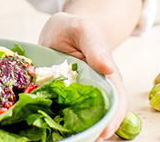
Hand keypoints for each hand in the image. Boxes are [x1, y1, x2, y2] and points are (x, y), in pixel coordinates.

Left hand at [39, 12, 128, 140]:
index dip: (113, 119)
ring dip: (73, 130)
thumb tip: (107, 67)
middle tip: (77, 141)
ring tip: (58, 139)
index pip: (117, 101)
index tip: (104, 133)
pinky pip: (57, 113)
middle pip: (99, 116)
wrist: (60, 31)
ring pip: (78, 119)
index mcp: (107, 77)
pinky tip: (42, 129)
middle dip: (92, 131)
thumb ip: (95, 45)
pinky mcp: (59, 99)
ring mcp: (76, 97)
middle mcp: (94, 91)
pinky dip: (52, 122)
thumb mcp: (84, 29)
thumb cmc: (76, 28)